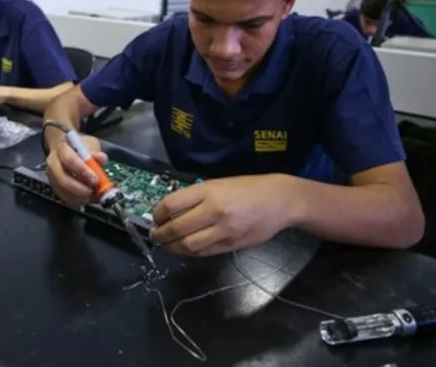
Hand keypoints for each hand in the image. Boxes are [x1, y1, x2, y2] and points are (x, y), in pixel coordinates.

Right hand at [45, 134, 107, 206]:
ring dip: (80, 197)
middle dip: (80, 189)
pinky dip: (78, 200)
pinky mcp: (54, 187)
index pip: (69, 160)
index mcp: (61, 149)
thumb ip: (96, 153)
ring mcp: (52, 177)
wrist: (66, 150)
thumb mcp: (89, 144)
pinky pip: (65, 198)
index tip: (95, 179)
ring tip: (94, 196)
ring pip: (63, 192)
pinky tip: (88, 198)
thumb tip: (102, 159)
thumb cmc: (79, 148)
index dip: (82, 171)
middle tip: (94, 191)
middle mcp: (53, 164)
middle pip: (63, 180)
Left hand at [150, 175, 298, 256]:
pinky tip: (185, 249)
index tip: (155, 218)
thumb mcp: (220, 183)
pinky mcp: (231, 244)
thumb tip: (171, 210)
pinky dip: (190, 252)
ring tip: (166, 245)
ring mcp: (223, 230)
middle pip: (177, 228)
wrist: (280, 200)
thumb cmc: (248, 187)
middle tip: (155, 236)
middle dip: (160, 235)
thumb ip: (197, 196)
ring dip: (172, 247)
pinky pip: (204, 252)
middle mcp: (214, 210)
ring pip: (188, 245)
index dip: (157, 214)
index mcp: (209, 191)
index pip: (172, 204)